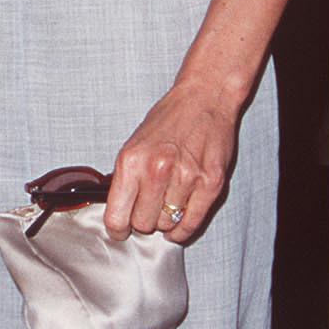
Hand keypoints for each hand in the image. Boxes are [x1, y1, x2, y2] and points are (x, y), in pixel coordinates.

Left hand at [104, 81, 236, 244]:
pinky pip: (192, 224)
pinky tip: (179, 220)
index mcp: (132, 161)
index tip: (120, 230)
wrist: (205, 98)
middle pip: (142, 225)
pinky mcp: (211, 184)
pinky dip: (183, 229)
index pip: (116, 216)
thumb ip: (125, 179)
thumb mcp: (133, 145)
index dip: (117, 229)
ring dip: (166, 220)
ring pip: (167, 225)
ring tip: (167, 204)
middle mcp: (157, 170)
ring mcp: (186, 178)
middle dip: (143, 222)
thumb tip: (118, 212)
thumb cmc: (169, 120)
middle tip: (148, 210)